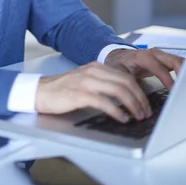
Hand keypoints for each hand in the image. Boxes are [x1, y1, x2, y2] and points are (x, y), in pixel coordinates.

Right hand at [35, 62, 152, 122]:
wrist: (39, 91)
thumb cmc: (62, 90)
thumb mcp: (85, 81)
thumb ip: (102, 84)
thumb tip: (124, 96)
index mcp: (96, 67)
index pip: (125, 75)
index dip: (139, 90)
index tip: (145, 104)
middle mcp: (93, 71)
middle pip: (126, 81)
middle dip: (140, 98)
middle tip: (146, 112)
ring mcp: (86, 82)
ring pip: (118, 90)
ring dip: (132, 105)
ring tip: (137, 116)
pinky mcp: (79, 94)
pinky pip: (104, 102)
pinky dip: (117, 111)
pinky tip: (122, 118)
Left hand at [104, 47, 183, 90]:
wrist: (117, 56)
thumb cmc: (118, 65)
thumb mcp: (119, 75)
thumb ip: (129, 86)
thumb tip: (139, 102)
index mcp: (142, 56)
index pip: (159, 67)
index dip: (167, 79)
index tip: (174, 91)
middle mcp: (153, 54)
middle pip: (173, 60)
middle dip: (182, 73)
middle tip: (185, 88)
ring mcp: (160, 55)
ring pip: (178, 61)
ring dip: (184, 72)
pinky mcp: (164, 60)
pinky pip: (177, 64)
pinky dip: (183, 72)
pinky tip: (184, 83)